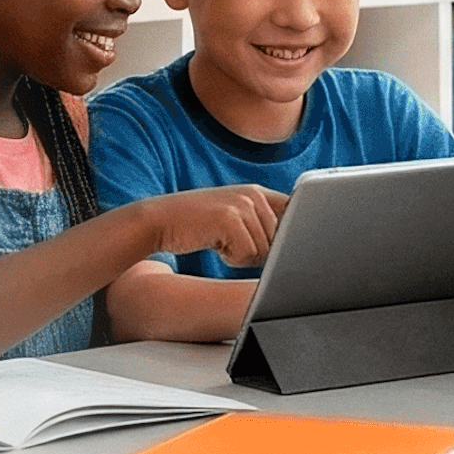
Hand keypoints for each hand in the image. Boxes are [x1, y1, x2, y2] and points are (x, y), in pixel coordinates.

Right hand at [145, 185, 286, 266]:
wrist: (158, 221)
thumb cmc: (197, 227)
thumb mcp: (234, 218)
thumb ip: (262, 225)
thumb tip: (295, 251)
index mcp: (258, 193)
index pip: (295, 215)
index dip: (293, 237)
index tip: (288, 248)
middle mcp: (254, 195)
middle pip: (281, 241)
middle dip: (260, 253)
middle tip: (231, 243)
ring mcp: (242, 204)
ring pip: (265, 251)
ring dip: (243, 256)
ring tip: (220, 242)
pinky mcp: (230, 219)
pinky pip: (247, 255)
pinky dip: (231, 259)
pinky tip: (214, 245)